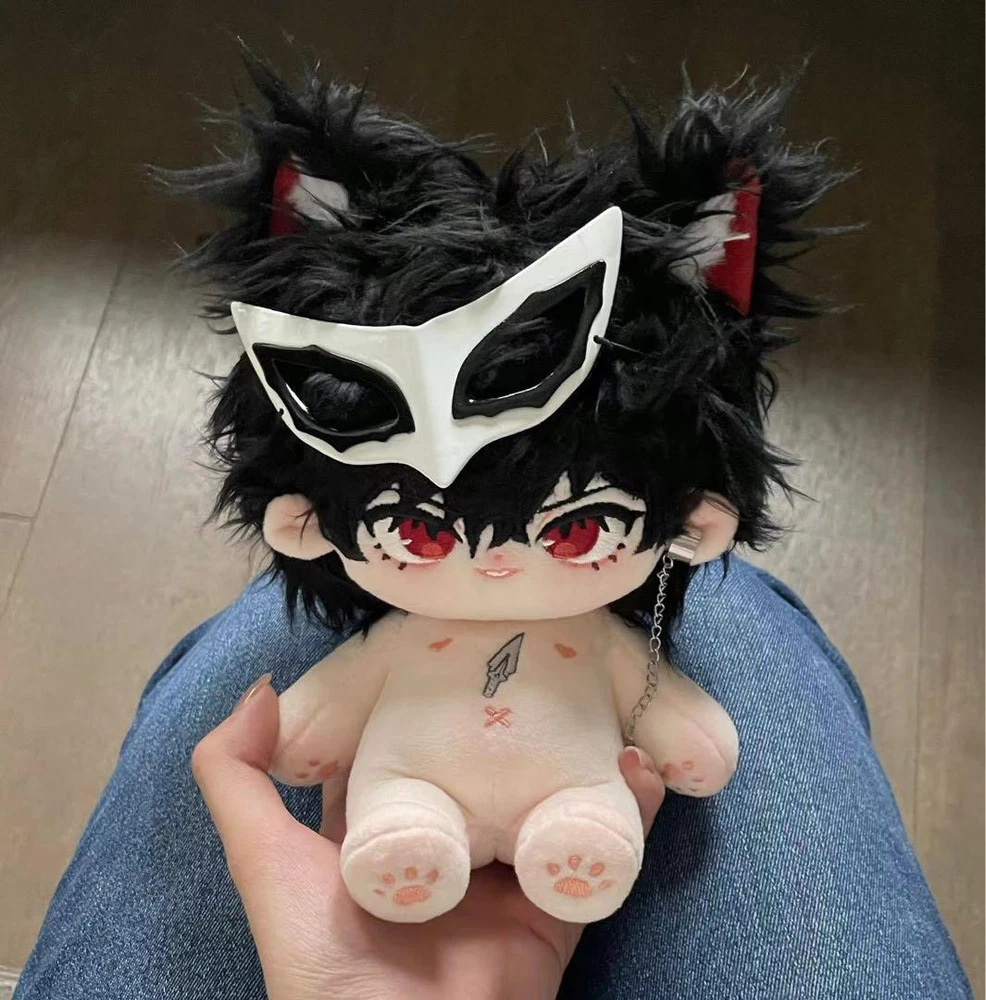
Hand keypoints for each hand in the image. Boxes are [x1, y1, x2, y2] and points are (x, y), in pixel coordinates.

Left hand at [192, 674, 664, 999]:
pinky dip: (628, 810)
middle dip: (516, 712)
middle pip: (490, 763)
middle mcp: (451, 843)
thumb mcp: (264, 861)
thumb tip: (262, 685)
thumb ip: (236, 778)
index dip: (427, 692)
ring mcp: (506, 874)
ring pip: (550, 795)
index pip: (411, 742)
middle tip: (547, 650)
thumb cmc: (324, 957)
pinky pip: (598, 848)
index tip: (456, 635)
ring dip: (582, 751)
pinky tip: (642, 766)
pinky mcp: (554, 906)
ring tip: (607, 695)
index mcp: (389, 826)